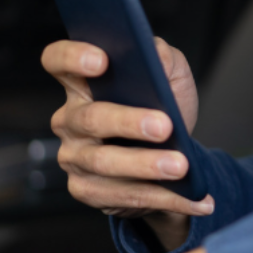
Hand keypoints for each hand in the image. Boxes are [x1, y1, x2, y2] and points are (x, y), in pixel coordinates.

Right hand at [44, 37, 212, 250]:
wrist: (175, 152)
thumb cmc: (164, 104)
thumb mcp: (170, 73)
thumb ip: (161, 56)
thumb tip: (155, 53)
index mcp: (83, 83)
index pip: (58, 60)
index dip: (72, 57)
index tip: (102, 61)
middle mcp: (70, 119)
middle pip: (91, 118)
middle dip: (128, 122)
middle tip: (164, 127)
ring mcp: (75, 157)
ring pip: (105, 162)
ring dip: (147, 166)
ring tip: (182, 166)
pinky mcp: (88, 190)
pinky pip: (124, 196)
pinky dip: (164, 198)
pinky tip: (195, 199)